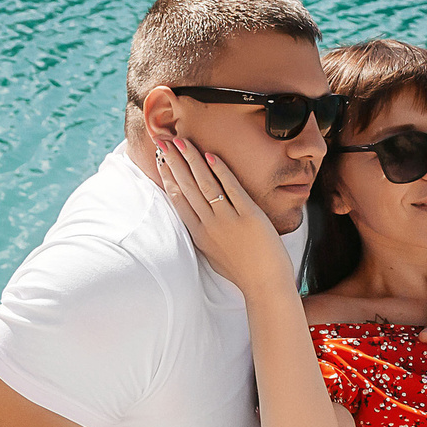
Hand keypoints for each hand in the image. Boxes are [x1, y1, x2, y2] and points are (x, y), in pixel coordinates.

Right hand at [152, 134, 294, 297]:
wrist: (265, 285)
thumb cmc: (243, 271)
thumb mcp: (214, 254)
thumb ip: (204, 234)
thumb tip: (197, 218)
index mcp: (199, 235)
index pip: (178, 199)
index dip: (168, 177)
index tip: (161, 159)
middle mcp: (209, 225)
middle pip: (187, 187)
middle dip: (174, 161)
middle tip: (164, 140)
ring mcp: (228, 220)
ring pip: (205, 184)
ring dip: (192, 160)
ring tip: (182, 141)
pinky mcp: (248, 216)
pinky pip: (231, 188)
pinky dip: (220, 170)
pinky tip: (211, 155)